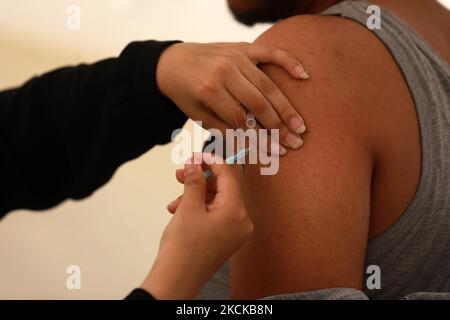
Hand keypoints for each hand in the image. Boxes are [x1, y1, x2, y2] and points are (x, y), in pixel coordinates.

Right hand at [141, 153, 252, 299]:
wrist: (176, 281)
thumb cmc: (183, 249)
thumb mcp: (188, 207)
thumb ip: (194, 181)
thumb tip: (195, 163)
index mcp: (237, 212)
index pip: (229, 176)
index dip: (212, 161)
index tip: (196, 155)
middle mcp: (241, 222)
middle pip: (223, 188)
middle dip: (200, 179)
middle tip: (182, 172)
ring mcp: (234, 232)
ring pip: (216, 202)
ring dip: (195, 195)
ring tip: (175, 199)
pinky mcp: (224, 239)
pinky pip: (214, 215)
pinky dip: (198, 209)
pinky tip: (178, 210)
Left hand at [156, 42, 308, 152]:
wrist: (173, 62)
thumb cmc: (186, 93)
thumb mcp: (198, 115)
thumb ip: (224, 131)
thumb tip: (250, 151)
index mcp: (209, 90)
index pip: (241, 120)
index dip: (260, 138)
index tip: (276, 152)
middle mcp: (224, 71)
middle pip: (259, 103)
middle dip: (279, 127)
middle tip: (296, 143)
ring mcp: (236, 57)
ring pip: (268, 85)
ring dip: (286, 107)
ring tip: (301, 126)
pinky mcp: (243, 47)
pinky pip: (270, 53)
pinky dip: (289, 62)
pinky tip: (304, 75)